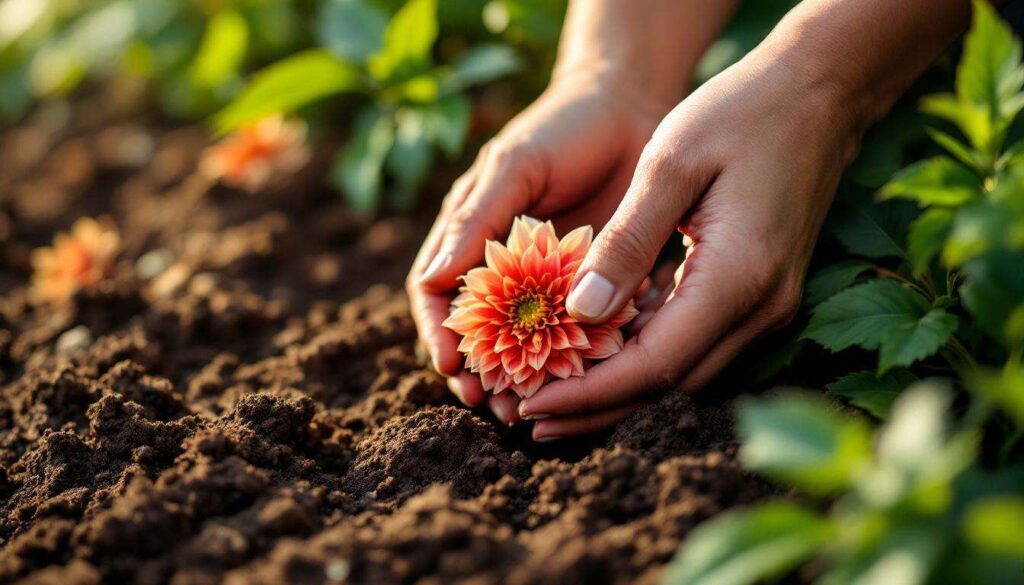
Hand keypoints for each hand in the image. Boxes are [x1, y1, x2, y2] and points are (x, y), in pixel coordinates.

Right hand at [407, 71, 667, 423]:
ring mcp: (547, 281)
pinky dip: (577, 358)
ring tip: (530, 412)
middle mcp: (502, 265)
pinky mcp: (591, 286)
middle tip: (495, 407)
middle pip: (480, 333)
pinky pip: (579, 331)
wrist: (629, 108)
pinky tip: (585, 381)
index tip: (452, 366)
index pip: (436, 296)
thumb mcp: (514, 167)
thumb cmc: (560, 128)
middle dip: (482, 373)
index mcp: (469, 236)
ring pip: (527, 343)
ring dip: (525, 380)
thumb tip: (430, 280)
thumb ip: (475, 220)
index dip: (438, 334)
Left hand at [517, 45, 865, 440]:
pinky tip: (600, 352)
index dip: (589, 393)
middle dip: (597, 405)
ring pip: (684, 371)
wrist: (818, 92)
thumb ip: (626, 242)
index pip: (653, 365)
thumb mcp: (670, 164)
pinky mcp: (762, 293)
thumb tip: (581, 312)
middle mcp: (760, 307)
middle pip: (668, 385)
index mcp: (737, 278)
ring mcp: (768, 304)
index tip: (532, 405)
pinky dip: (647, 355)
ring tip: (553, 392)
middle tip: (529, 415)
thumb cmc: (741, 113)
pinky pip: (697, 341)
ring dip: (620, 387)